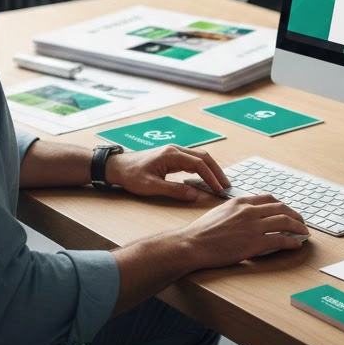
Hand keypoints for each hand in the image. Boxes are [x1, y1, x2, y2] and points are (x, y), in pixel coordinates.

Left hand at [106, 145, 229, 201]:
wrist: (117, 166)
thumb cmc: (131, 176)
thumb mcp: (151, 186)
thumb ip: (174, 190)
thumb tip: (195, 194)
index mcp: (171, 155)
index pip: (198, 164)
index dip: (211, 177)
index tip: (219, 189)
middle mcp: (175, 150)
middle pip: (203, 157)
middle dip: (216, 171)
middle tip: (226, 185)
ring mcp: (174, 152)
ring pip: (199, 157)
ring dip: (211, 169)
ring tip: (220, 182)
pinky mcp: (172, 156)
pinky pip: (192, 160)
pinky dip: (203, 168)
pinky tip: (206, 177)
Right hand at [178, 194, 308, 267]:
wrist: (193, 244)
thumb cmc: (202, 231)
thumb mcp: (221, 212)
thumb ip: (236, 211)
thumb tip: (247, 216)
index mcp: (241, 202)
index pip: (269, 198)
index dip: (282, 205)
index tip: (288, 211)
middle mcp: (249, 210)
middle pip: (281, 208)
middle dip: (295, 214)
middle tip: (301, 221)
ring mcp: (253, 226)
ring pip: (284, 221)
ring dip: (298, 226)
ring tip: (304, 232)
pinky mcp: (254, 243)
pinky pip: (280, 239)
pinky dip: (292, 241)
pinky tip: (297, 244)